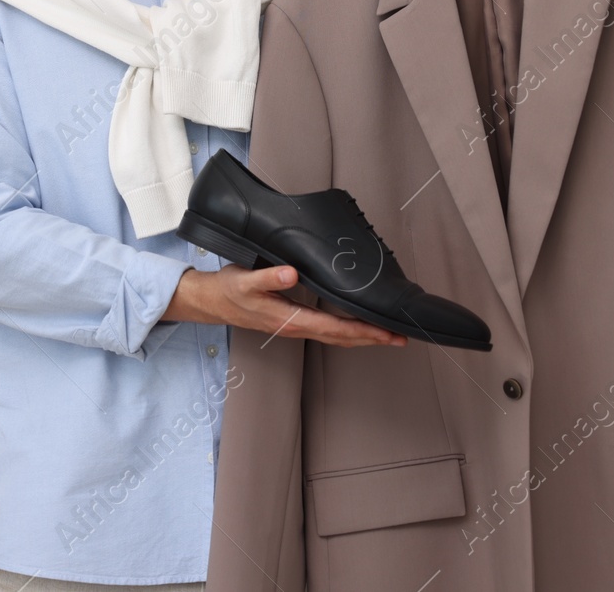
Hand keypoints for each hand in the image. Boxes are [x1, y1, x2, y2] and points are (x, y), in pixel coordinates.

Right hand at [163, 264, 406, 347]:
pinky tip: (357, 326)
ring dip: (363, 337)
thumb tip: (292, 274)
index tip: (387, 332)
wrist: (211, 302)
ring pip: (337, 337)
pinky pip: (328, 331)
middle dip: (373, 339)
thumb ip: (268, 277)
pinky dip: (348, 331)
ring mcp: (296, 326)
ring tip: (388, 336)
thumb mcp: (244, 280)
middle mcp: (297, 327)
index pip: (336, 328)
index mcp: (291, 319)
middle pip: (343, 338)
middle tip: (402, 338)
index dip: (364, 331)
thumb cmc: (229, 290)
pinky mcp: (294, 321)